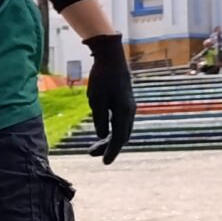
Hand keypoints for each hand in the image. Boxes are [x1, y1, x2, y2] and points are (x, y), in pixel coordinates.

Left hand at [84, 34, 134, 163]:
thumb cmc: (102, 77)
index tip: (104, 162)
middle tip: (92, 154)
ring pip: (121, 130)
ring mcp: (129, 107)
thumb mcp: (96, 100)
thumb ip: (100, 119)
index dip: (111, 151)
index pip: (118, 138)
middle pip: (121, 136)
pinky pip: (120, 122)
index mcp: (124, 112)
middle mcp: (130, 112)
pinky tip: (102, 133)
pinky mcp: (125, 103)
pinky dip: (112, 131)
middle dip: (108, 147)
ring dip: (109, 140)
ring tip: (93, 147)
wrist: (111, 58)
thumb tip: (102, 135)